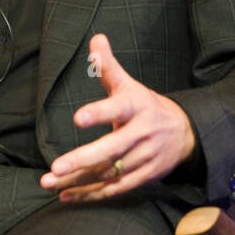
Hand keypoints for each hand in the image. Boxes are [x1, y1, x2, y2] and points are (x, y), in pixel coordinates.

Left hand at [40, 33, 195, 201]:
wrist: (185, 133)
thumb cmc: (146, 107)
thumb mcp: (130, 86)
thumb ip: (109, 67)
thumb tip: (96, 39)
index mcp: (137, 107)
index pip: (118, 109)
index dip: (99, 113)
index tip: (78, 117)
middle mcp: (141, 134)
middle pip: (112, 149)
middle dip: (83, 159)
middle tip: (56, 166)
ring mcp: (144, 158)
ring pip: (109, 172)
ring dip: (78, 180)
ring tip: (49, 182)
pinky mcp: (144, 177)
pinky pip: (115, 189)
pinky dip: (90, 194)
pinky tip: (66, 195)